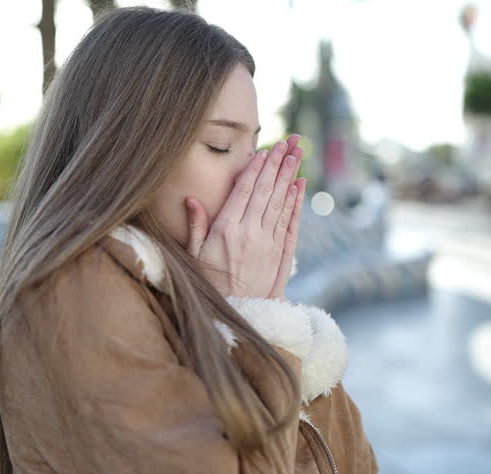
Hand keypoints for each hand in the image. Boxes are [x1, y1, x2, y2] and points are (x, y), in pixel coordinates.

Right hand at [184, 134, 304, 298]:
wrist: (233, 313)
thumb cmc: (208, 283)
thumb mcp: (193, 255)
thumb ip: (195, 226)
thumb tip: (191, 199)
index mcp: (226, 229)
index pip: (244, 191)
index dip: (255, 169)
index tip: (264, 151)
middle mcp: (249, 232)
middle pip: (266, 191)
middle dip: (278, 164)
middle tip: (289, 142)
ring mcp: (267, 243)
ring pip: (280, 202)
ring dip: (290, 176)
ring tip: (297, 155)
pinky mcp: (279, 254)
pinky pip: (289, 222)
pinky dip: (295, 202)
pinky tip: (299, 185)